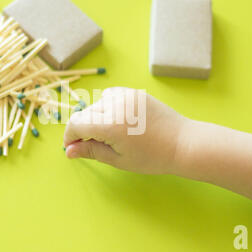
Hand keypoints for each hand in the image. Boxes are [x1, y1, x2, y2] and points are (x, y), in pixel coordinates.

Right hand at [63, 87, 187, 173]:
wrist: (182, 142)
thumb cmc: (152, 157)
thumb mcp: (118, 159)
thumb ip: (91, 152)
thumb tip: (68, 151)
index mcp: (111, 125)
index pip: (76, 124)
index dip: (70, 136)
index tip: (72, 147)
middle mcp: (116, 105)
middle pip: (84, 114)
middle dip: (82, 129)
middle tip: (92, 145)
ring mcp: (126, 95)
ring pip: (96, 103)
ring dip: (94, 117)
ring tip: (109, 133)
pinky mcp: (134, 92)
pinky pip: (110, 95)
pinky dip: (107, 106)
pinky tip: (117, 119)